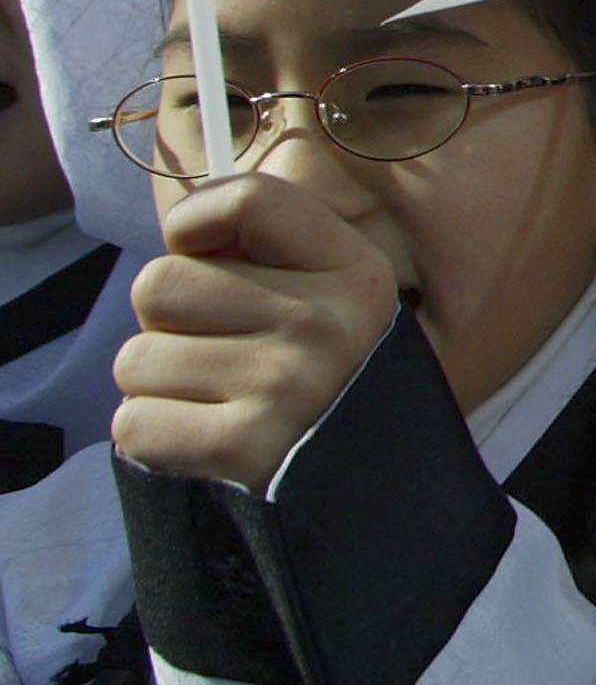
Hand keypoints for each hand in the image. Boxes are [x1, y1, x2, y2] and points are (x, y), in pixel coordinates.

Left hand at [111, 175, 403, 489]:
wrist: (373, 484)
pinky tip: (203, 436)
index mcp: (354, 274)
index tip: (203, 252)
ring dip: (158, 383)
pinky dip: (156, 432)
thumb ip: (267, 246)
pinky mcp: (243, 448)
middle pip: (160, 283)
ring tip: (213, 398)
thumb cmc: (327, 376)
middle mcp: (324, 325)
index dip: (196, 222)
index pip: (247, 200)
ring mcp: (285, 386)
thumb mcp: (333, 295)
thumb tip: (184, 226)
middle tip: (217, 349)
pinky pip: (134, 422)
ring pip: (136, 358)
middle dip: (168, 321)